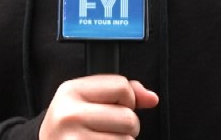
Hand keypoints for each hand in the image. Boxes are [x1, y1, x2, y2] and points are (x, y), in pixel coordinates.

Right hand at [39, 75, 158, 138]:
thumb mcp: (84, 100)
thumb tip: (151, 98)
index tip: (113, 108)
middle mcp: (70, 114)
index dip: (126, 99)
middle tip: (107, 129)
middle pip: (128, 117)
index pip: (121, 86)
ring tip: (102, 139)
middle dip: (127, 126)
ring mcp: (76, 139)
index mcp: (71, 91)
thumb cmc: (69, 125)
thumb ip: (118, 92)